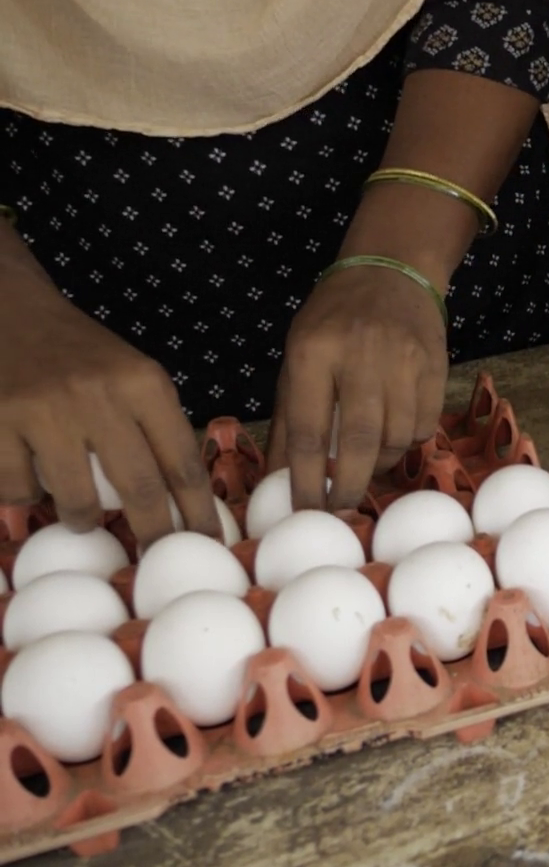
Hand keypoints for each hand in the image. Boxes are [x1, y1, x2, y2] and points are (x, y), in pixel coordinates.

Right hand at [0, 286, 219, 541]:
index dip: (198, 513)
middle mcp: (97, 397)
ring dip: (83, 520)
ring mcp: (43, 412)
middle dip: (152, 533)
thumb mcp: (132, 376)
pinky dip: (25, 496)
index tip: (211, 543)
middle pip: (140, 490)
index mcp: (143, 384)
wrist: (8, 310)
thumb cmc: (80, 354)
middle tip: (155, 555)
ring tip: (83, 517)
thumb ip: (155, 428)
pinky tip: (30, 477)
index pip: (183, 463)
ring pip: (75, 501)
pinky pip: (18, 489)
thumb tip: (182, 503)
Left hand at [269, 263, 447, 512]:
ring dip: (382, 463)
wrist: (390, 272)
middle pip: (361, 439)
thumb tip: (280, 479)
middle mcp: (361, 354)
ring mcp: (404, 359)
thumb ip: (288, 417)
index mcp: (313, 351)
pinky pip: (425, 423)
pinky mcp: (436, 364)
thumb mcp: (297, 357)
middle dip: (350, 485)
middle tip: (342, 510)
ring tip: (368, 466)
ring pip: (398, 436)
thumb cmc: (333, 320)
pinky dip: (409, 441)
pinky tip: (395, 435)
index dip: (306, 478)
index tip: (305, 511)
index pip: (307, 429)